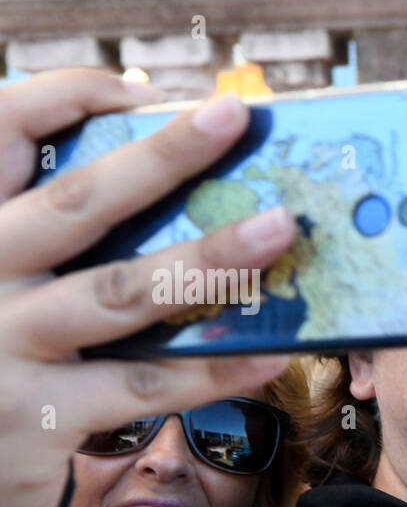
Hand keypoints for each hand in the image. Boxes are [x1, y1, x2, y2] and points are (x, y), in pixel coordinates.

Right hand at [0, 69, 295, 506]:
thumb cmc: (8, 359)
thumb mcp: (12, 283)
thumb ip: (62, 235)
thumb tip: (188, 192)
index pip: (1, 133)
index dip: (64, 99)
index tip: (135, 90)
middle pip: (76, 201)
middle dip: (161, 155)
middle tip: (231, 118)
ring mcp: (6, 345)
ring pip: (120, 291)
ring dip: (208, 259)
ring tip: (279, 230)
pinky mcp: (40, 416)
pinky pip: (146, 384)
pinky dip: (214, 368)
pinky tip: (271, 352)